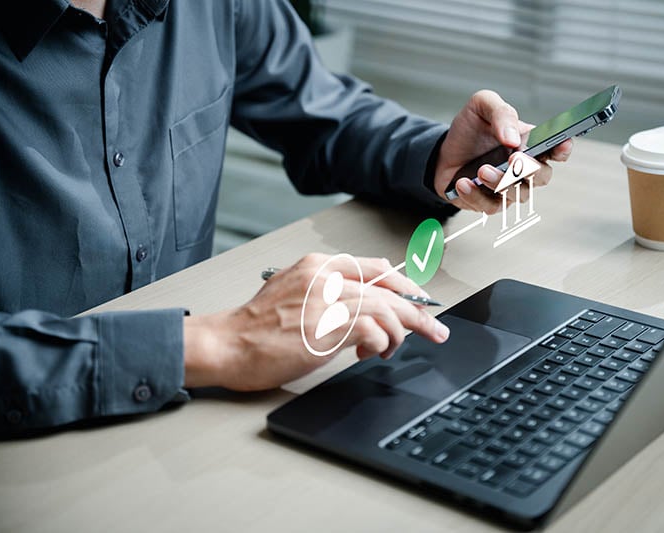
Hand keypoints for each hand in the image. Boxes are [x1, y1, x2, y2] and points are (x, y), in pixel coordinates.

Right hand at [182, 254, 449, 390]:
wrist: (227, 344)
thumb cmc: (258, 327)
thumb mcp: (296, 293)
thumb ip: (331, 290)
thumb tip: (370, 303)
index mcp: (319, 265)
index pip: (378, 268)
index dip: (406, 286)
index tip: (421, 302)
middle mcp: (325, 276)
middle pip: (390, 289)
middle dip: (419, 312)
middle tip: (436, 330)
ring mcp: (326, 300)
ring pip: (387, 309)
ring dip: (400, 333)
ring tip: (392, 350)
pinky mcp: (326, 326)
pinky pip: (374, 330)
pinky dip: (381, 343)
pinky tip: (369, 354)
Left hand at [433, 90, 572, 212]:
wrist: (444, 151)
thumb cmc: (470, 130)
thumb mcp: (482, 106)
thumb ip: (501, 113)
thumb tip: (513, 138)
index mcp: (530, 144)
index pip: (557, 150)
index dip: (563, 149)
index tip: (561, 144)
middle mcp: (524, 170)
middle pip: (542, 177)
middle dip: (529, 169)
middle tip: (513, 158)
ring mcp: (508, 188)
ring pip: (517, 194)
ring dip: (500, 183)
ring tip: (481, 170)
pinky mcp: (488, 203)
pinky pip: (489, 206)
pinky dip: (476, 195)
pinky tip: (464, 183)